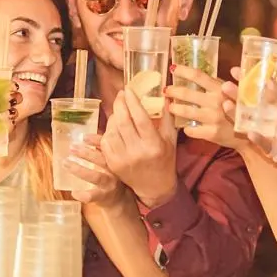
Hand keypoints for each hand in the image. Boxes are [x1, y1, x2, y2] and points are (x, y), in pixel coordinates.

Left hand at [66, 133, 125, 207]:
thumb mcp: (111, 162)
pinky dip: (81, 194)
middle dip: (85, 153)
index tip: (82, 137)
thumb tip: (86, 138)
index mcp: (116, 159)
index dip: (95, 140)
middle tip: (71, 148)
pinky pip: (91, 195)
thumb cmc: (112, 177)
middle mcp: (115, 170)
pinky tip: (73, 192)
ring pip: (96, 177)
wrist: (121, 199)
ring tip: (66, 163)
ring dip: (80, 170)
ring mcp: (110, 184)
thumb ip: (103, 151)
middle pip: (101, 159)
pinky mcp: (104, 197)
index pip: (108, 147)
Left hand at [99, 88, 178, 208]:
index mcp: (154, 144)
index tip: (129, 89)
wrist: (155, 186)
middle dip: (120, 104)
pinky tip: (113, 125)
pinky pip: (105, 143)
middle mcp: (137, 152)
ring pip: (112, 131)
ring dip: (113, 116)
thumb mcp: (171, 138)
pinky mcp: (114, 165)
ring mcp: (123, 159)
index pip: (141, 118)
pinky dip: (108, 131)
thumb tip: (164, 96)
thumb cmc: (165, 159)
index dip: (133, 102)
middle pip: (123, 122)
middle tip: (120, 94)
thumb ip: (168, 117)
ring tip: (118, 109)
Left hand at [164, 66, 246, 150]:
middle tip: (166, 90)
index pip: (198, 76)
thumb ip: (229, 82)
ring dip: (175, 108)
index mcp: (221, 89)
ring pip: (186, 112)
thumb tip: (230, 68)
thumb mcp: (239, 92)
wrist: (252, 135)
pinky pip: (191, 130)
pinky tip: (185, 127)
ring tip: (170, 107)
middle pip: (187, 93)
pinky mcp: (211, 133)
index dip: (184, 71)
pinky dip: (186, 128)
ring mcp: (212, 118)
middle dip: (173, 91)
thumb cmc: (244, 110)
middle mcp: (215, 102)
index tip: (173, 68)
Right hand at [233, 71, 276, 179]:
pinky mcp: (270, 148)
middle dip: (236, 95)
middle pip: (249, 104)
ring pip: (249, 122)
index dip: (247, 80)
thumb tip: (268, 82)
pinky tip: (249, 131)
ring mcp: (269, 132)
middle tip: (224, 86)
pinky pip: (260, 142)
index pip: (260, 89)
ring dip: (237, 114)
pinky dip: (255, 137)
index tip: (234, 70)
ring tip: (225, 105)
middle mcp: (271, 116)